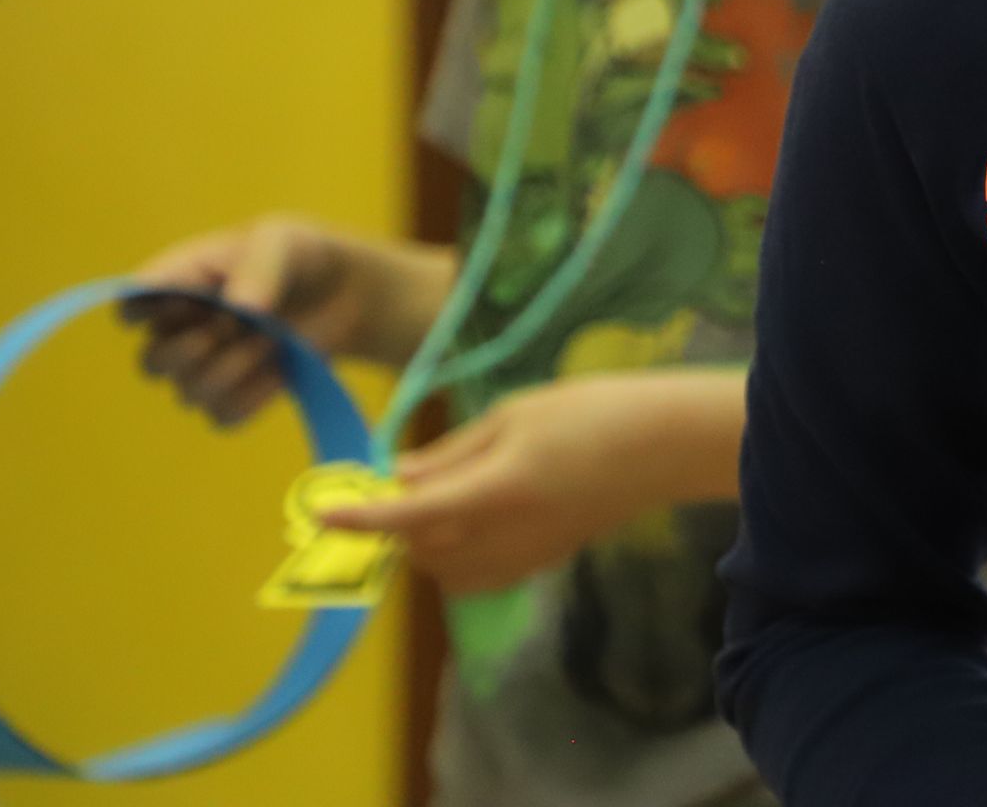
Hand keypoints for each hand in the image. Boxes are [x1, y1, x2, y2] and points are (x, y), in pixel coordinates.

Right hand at [126, 217, 441, 425]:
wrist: (342, 290)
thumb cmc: (298, 256)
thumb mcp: (282, 241)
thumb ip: (259, 266)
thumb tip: (240, 308)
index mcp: (176, 282)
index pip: (130, 304)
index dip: (145, 311)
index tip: (187, 301)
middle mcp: (179, 328)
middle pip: (151, 363)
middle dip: (193, 349)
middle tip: (233, 324)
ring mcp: (204, 367)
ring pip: (189, 394)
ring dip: (235, 368)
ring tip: (272, 337)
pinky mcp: (234, 396)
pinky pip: (224, 416)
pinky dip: (254, 395)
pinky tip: (280, 366)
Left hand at [323, 370, 744, 596]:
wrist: (663, 446)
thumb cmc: (592, 411)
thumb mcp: (515, 414)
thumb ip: (453, 453)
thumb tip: (400, 477)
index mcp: (494, 491)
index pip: (409, 516)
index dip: (362, 517)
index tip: (323, 513)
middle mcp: (503, 536)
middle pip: (420, 549)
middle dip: (394, 524)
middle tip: (391, 483)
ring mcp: (524, 556)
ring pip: (444, 570)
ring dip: (422, 543)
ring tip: (432, 499)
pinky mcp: (542, 561)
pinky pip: (477, 574)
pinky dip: (455, 555)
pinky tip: (467, 520)